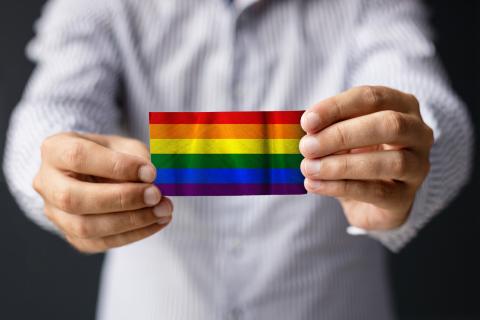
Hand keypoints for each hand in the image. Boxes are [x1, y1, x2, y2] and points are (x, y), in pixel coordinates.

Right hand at [33, 132, 171, 252]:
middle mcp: (46, 183)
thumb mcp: (122, 145)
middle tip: (156, 195)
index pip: (78, 157)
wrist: (93, 172)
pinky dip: (133, 234)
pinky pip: (99, 242)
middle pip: (73, 198)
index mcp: (55, 150)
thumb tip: (153, 181)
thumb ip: (136, 157)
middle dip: (121, 199)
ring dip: (131, 221)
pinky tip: (156, 222)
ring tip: (163, 210)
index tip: (151, 172)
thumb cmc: (109, 154)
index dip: (117, 166)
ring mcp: (55, 213)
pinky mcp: (71, 236)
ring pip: (84, 227)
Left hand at [300, 86, 433, 229]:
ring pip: (389, 162)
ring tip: (309, 168)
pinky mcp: (405, 198)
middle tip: (307, 146)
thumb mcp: (341, 135)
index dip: (337, 107)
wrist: (371, 201)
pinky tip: (314, 184)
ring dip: (341, 165)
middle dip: (342, 135)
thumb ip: (327, 128)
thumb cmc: (356, 155)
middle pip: (389, 125)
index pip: (372, 98)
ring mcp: (417, 167)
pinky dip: (340, 187)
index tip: (307, 121)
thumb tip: (305, 129)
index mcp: (401, 105)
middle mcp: (418, 133)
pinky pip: (376, 192)